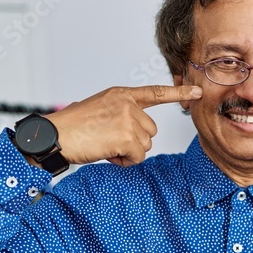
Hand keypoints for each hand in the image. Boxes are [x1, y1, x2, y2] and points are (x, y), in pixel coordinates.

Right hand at [45, 85, 201, 166]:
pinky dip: (124, 161)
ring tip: (103, 144)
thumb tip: (135, 130)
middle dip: (133, 141)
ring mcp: (129, 119)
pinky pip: (138, 157)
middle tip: (107, 139)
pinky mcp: (128, 136)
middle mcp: (128, 104)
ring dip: (127, 151)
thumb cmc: (73, 127)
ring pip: (144, 145)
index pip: (155, 93)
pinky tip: (106, 153)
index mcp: (121, 95)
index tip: (197, 92)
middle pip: (150, 131)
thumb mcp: (100, 110)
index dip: (178, 93)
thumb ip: (121, 113)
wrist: (54, 136)